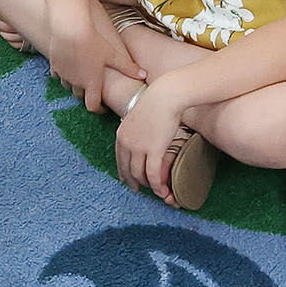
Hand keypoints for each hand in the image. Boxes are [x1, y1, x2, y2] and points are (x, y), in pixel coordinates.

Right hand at [49, 6, 142, 113]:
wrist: (69, 28)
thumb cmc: (93, 41)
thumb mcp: (113, 54)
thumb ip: (128, 67)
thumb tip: (144, 75)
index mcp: (91, 83)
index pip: (93, 105)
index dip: (99, 109)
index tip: (103, 107)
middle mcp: (76, 82)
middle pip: (80, 96)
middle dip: (87, 95)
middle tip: (94, 89)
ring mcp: (64, 75)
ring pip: (68, 86)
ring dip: (75, 85)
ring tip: (82, 76)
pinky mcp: (55, 65)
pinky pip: (58, 75)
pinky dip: (64, 74)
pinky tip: (69, 65)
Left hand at [113, 80, 192, 202]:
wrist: (166, 96)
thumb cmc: (157, 103)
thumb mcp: (139, 117)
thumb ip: (137, 129)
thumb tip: (143, 136)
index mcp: (121, 135)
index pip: (120, 160)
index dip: (124, 172)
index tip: (129, 180)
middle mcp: (126, 143)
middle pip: (127, 170)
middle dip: (134, 182)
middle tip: (140, 189)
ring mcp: (138, 147)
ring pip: (139, 174)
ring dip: (148, 185)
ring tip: (155, 190)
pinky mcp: (153, 150)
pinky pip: (153, 174)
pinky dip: (157, 185)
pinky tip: (161, 190)